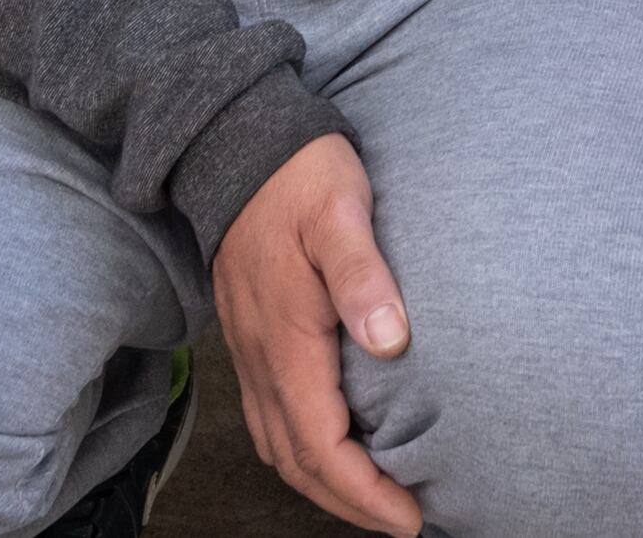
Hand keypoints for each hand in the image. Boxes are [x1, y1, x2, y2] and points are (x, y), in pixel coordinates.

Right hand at [214, 134, 419, 535]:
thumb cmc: (298, 175)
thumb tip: (390, 339)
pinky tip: (332, 443)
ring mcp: (250, 349)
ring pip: (277, 443)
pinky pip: (269, 416)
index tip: (407, 516)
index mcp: (287, 339)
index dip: (363, 491)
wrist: (235, 142)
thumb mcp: (341, 212)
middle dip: (346, 503)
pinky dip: (301, 449)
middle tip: (400, 520)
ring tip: (371, 497)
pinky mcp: (250, 336)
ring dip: (321, 481)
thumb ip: (363, 276)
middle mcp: (261, 356)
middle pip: (295, 461)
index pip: (320, 444)